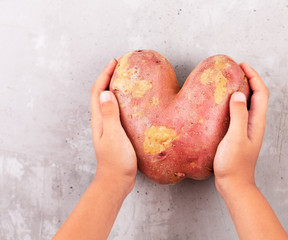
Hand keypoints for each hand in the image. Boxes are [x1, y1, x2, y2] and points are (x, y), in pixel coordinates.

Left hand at [91, 58, 136, 194]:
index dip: (104, 74)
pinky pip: (118, 111)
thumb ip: (110, 115)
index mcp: (99, 119)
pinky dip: (123, 102)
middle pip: (102, 94)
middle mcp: (101, 121)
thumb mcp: (113, 135)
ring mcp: (108, 127)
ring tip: (129, 80)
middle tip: (123, 67)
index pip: (98, 91)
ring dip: (116, 88)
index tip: (115, 62)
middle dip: (109, 77)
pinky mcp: (116, 133)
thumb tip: (107, 92)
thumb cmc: (115, 161)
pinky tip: (135, 104)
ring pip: (110, 102)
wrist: (116, 181)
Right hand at [214, 63, 268, 193]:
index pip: (261, 92)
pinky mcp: (239, 135)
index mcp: (257, 122)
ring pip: (248, 104)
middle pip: (257, 96)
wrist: (234, 184)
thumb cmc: (234, 164)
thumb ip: (238, 116)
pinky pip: (239, 113)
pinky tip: (221, 104)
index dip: (254, 76)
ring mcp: (247, 130)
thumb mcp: (235, 138)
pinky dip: (234, 103)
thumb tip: (238, 94)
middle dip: (249, 79)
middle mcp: (255, 124)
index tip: (242, 65)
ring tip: (228, 82)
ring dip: (241, 90)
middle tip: (235, 70)